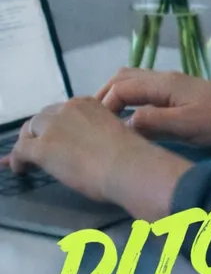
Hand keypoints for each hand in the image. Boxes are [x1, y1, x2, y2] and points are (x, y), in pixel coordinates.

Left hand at [0, 96, 163, 202]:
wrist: (127, 166)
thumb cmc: (130, 155)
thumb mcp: (114, 133)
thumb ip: (98, 133)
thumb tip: (92, 147)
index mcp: (88, 104)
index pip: (63, 111)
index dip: (56, 125)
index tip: (56, 136)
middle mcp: (68, 109)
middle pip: (43, 117)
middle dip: (39, 131)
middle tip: (41, 148)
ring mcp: (53, 127)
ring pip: (30, 130)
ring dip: (28, 143)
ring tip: (28, 160)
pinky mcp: (42, 147)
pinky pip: (20, 150)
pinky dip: (17, 160)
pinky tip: (21, 170)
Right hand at [95, 68, 210, 149]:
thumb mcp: (188, 126)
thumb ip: (154, 122)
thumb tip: (121, 124)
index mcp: (165, 83)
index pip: (120, 87)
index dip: (102, 106)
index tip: (94, 131)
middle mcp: (167, 80)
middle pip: (125, 78)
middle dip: (104, 97)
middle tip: (93, 125)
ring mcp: (177, 87)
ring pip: (137, 84)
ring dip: (118, 99)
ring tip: (108, 125)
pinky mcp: (185, 98)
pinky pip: (149, 94)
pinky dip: (133, 103)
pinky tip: (134, 124)